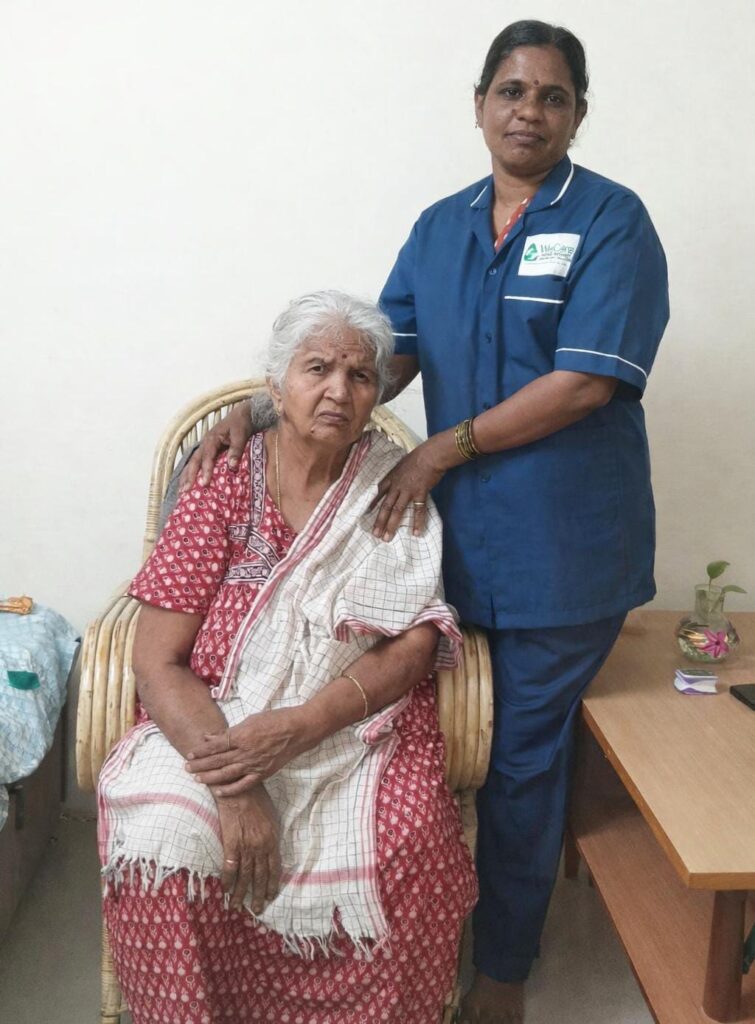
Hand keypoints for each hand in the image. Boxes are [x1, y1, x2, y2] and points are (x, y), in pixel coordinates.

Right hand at [179, 401, 252, 490]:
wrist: (242, 415)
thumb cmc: (241, 424)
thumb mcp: (241, 435)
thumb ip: (236, 449)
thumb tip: (232, 466)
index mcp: (212, 438)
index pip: (207, 456)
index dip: (206, 470)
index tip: (205, 483)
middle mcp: (205, 443)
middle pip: (194, 461)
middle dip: (189, 476)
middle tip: (186, 490)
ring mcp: (205, 447)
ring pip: (192, 463)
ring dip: (186, 476)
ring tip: (182, 490)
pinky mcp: (207, 451)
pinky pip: (197, 463)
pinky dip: (191, 473)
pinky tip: (187, 483)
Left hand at [186, 707, 310, 794]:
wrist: (298, 730)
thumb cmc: (276, 720)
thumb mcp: (251, 719)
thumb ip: (232, 731)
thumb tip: (214, 737)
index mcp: (241, 736)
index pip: (216, 745)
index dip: (201, 750)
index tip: (190, 753)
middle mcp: (245, 752)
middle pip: (217, 760)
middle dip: (200, 764)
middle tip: (186, 768)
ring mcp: (254, 764)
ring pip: (226, 774)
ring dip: (210, 777)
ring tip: (197, 779)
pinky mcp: (263, 772)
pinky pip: (244, 784)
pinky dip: (231, 789)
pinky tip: (219, 792)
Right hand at [216, 786, 280, 912]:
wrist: (238, 789)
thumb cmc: (256, 798)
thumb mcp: (271, 816)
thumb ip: (271, 835)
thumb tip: (271, 849)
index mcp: (272, 840)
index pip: (274, 869)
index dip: (272, 885)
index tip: (270, 896)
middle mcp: (260, 846)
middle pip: (260, 876)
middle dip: (258, 895)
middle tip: (256, 909)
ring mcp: (245, 846)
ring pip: (245, 876)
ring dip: (241, 893)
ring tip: (237, 906)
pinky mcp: (230, 843)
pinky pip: (229, 867)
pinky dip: (227, 880)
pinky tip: (226, 890)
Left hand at [370, 439, 447, 540]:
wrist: (430, 455)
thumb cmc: (418, 457)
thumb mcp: (402, 464)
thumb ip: (398, 474)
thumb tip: (398, 479)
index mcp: (391, 478)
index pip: (378, 493)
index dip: (371, 504)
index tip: (365, 514)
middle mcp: (397, 486)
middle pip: (385, 506)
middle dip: (380, 521)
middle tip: (375, 534)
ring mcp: (408, 490)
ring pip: (397, 510)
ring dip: (391, 525)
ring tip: (387, 537)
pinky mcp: (420, 493)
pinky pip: (418, 510)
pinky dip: (418, 522)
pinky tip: (416, 533)